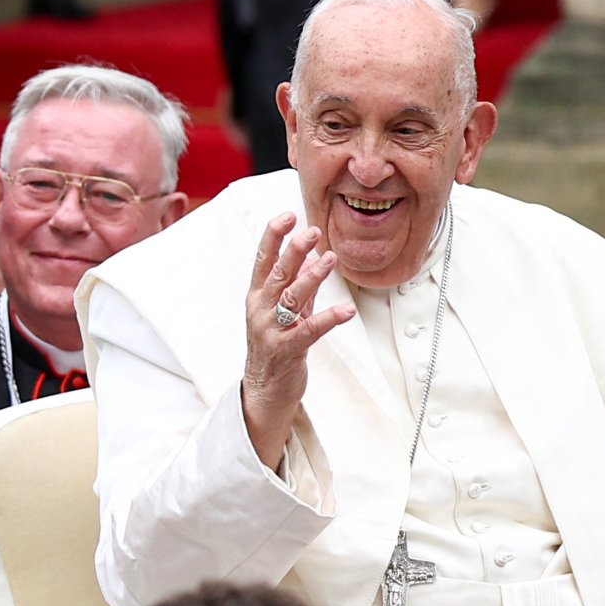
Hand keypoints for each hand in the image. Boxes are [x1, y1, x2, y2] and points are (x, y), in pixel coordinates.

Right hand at [239, 214, 352, 468]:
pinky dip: (329, 318)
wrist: (264, 390)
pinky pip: (309, 331)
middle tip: (312, 230)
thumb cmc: (275, 346)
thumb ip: (296, 286)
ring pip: (291, 298)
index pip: (262, 259)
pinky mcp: (287, 350)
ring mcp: (271, 331)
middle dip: (294, 250)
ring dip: (312, 277)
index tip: (287, 215)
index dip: (273, 236)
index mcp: (257, 296)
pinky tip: (347, 310)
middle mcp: (260, 310)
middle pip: (277, 274)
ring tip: (330, 258)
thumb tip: (312, 255)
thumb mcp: (283, 311)